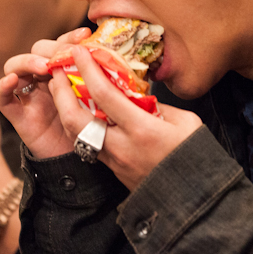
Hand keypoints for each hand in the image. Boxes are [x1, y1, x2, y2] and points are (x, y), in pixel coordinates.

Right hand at [0, 27, 90, 157]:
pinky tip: (12, 80)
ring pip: (14, 66)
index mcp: (61, 71)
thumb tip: (108, 55)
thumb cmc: (89, 129)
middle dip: (49, 49)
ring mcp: (26, 95)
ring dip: (27, 62)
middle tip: (65, 54)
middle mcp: (41, 79)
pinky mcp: (16, 114)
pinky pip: (2, 98)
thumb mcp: (96, 99)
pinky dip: (3, 86)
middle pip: (35, 51)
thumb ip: (95, 79)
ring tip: (43, 66)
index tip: (85, 35)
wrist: (78, 161)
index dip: (69, 37)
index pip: (59, 45)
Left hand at [46, 46, 202, 189]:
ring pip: (74, 133)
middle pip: (75, 117)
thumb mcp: (185, 123)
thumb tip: (135, 92)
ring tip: (60, 87)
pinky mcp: (111, 169)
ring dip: (63, 108)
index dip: (88, 69)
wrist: (193, 202)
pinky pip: (85, 143)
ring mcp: (113, 161)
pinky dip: (76, 124)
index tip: (78, 51)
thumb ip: (157, 105)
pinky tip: (76, 109)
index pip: (105, 94)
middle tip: (56, 69)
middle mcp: (121, 146)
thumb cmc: (196, 157)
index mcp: (142, 130)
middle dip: (61, 91)